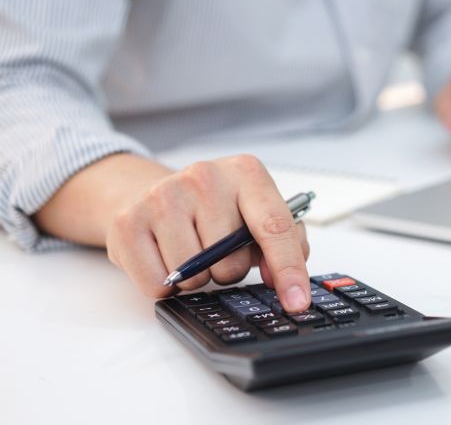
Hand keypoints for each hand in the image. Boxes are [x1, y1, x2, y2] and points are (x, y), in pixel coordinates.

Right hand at [35, 153, 311, 311]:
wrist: (150, 192)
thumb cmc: (216, 209)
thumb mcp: (257, 214)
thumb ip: (286, 243)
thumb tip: (277, 278)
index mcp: (246, 173)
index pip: (275, 227)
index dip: (288, 270)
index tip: (297, 302)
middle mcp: (204, 177)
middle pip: (230, 261)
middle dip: (229, 270)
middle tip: (218, 251)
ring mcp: (162, 196)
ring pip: (193, 276)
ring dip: (197, 277)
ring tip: (191, 251)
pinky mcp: (128, 221)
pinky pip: (157, 284)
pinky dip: (166, 284)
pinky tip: (165, 257)